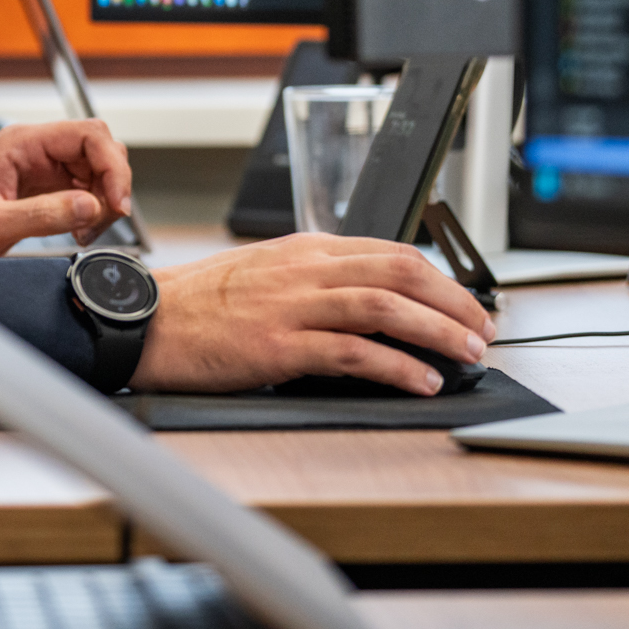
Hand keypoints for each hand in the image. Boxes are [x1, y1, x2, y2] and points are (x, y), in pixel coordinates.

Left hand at [0, 121, 133, 261]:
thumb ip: (41, 215)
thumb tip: (90, 206)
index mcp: (20, 143)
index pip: (88, 135)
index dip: (112, 166)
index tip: (116, 202)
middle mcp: (33, 149)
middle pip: (98, 150)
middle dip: (111, 184)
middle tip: (103, 221)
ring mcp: (38, 166)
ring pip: (94, 170)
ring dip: (101, 200)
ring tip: (85, 231)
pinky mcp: (40, 186)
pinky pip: (80, 189)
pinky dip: (89, 210)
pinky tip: (77, 230)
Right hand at [131, 234, 495, 395]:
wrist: (147, 321)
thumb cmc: (201, 305)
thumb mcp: (265, 274)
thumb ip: (315, 281)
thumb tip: (371, 304)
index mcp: (304, 249)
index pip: (390, 251)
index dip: (439, 278)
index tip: (465, 304)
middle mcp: (304, 269)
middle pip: (399, 271)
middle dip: (452, 301)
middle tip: (481, 329)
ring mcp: (292, 305)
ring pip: (385, 305)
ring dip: (437, 330)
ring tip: (466, 354)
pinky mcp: (279, 344)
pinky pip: (352, 351)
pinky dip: (396, 366)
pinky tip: (420, 380)